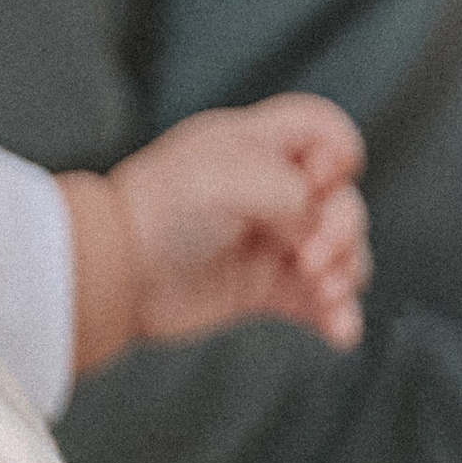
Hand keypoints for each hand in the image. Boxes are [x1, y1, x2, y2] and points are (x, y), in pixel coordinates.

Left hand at [61, 96, 368, 373]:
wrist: (115, 273)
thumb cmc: (158, 210)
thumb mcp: (227, 176)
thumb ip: (291, 192)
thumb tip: (319, 228)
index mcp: (259, 146)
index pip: (323, 132)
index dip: (337, 153)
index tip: (320, 181)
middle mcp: (271, 191)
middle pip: (341, 201)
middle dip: (342, 229)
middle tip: (313, 258)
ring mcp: (270, 243)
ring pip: (340, 254)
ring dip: (347, 274)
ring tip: (328, 294)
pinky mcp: (263, 290)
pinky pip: (317, 301)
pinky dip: (336, 314)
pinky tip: (339, 330)